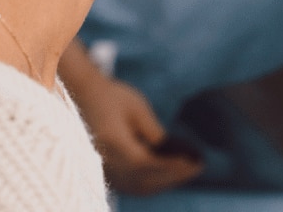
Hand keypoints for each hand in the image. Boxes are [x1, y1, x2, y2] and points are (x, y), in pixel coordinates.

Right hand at [70, 73, 202, 195]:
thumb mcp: (137, 107)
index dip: (169, 166)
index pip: (144, 163)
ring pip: (137, 186)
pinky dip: (151, 183)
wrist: (84, 96)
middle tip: (198, 167)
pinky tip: (168, 174)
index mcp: (113, 142)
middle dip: (173, 175)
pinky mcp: (105, 170)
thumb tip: (168, 150)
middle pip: (143, 179)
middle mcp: (106, 160)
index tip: (192, 162)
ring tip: (187, 171)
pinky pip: (131, 185)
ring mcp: (104, 168)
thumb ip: (152, 131)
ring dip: (164, 182)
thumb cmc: (112, 97)